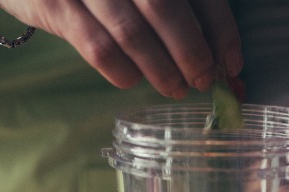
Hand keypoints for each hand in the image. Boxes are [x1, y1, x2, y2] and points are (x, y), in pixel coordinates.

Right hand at [0, 0, 241, 95]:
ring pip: (132, 33)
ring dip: (161, 69)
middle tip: (202, 80)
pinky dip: (122, 71)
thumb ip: (181, 8)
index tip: (232, 64)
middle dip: (192, 53)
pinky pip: (98, 47)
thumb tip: (224, 61)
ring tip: (175, 88)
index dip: (221, 30)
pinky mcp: (56, 5)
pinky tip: (132, 80)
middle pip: (165, 9)